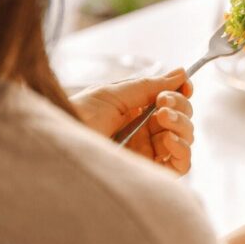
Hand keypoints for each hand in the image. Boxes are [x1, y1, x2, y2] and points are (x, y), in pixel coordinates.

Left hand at [71, 69, 194, 173]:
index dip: (182, 94)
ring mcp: (147, 153)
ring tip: (163, 117)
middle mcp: (145, 132)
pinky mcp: (148, 172)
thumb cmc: (77, 115)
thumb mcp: (113, 93)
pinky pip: (180, 165)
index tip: (185, 85)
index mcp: (136, 112)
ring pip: (185, 140)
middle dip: (180, 107)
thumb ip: (150, 85)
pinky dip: (182, 151)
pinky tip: (169, 139)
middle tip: (163, 102)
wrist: (59, 144)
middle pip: (182, 119)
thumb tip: (181, 72)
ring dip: (182, 125)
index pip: (172, 103)